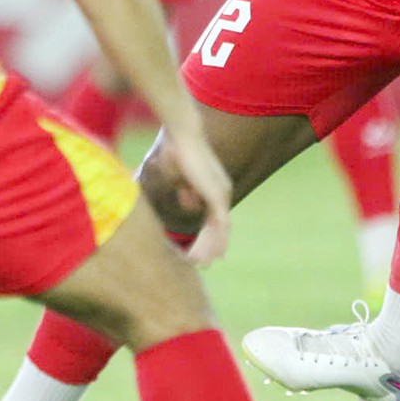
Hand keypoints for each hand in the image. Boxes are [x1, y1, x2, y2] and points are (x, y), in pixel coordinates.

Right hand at [154, 109, 232, 265]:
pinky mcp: (217, 195)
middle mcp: (223, 191)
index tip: (201, 251)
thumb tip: (190, 203)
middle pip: (219, 227)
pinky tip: (206, 253)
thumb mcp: (182, 178)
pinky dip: (211, 241)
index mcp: (215, 187)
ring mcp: (222, 194)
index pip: (215, 218)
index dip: (209, 236)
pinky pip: (217, 225)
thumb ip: (188, 191)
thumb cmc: (176, 150)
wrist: (182, 135)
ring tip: (200, 264)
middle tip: (203, 264)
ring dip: (209, 248)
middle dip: (210, 247)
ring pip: (219, 230)